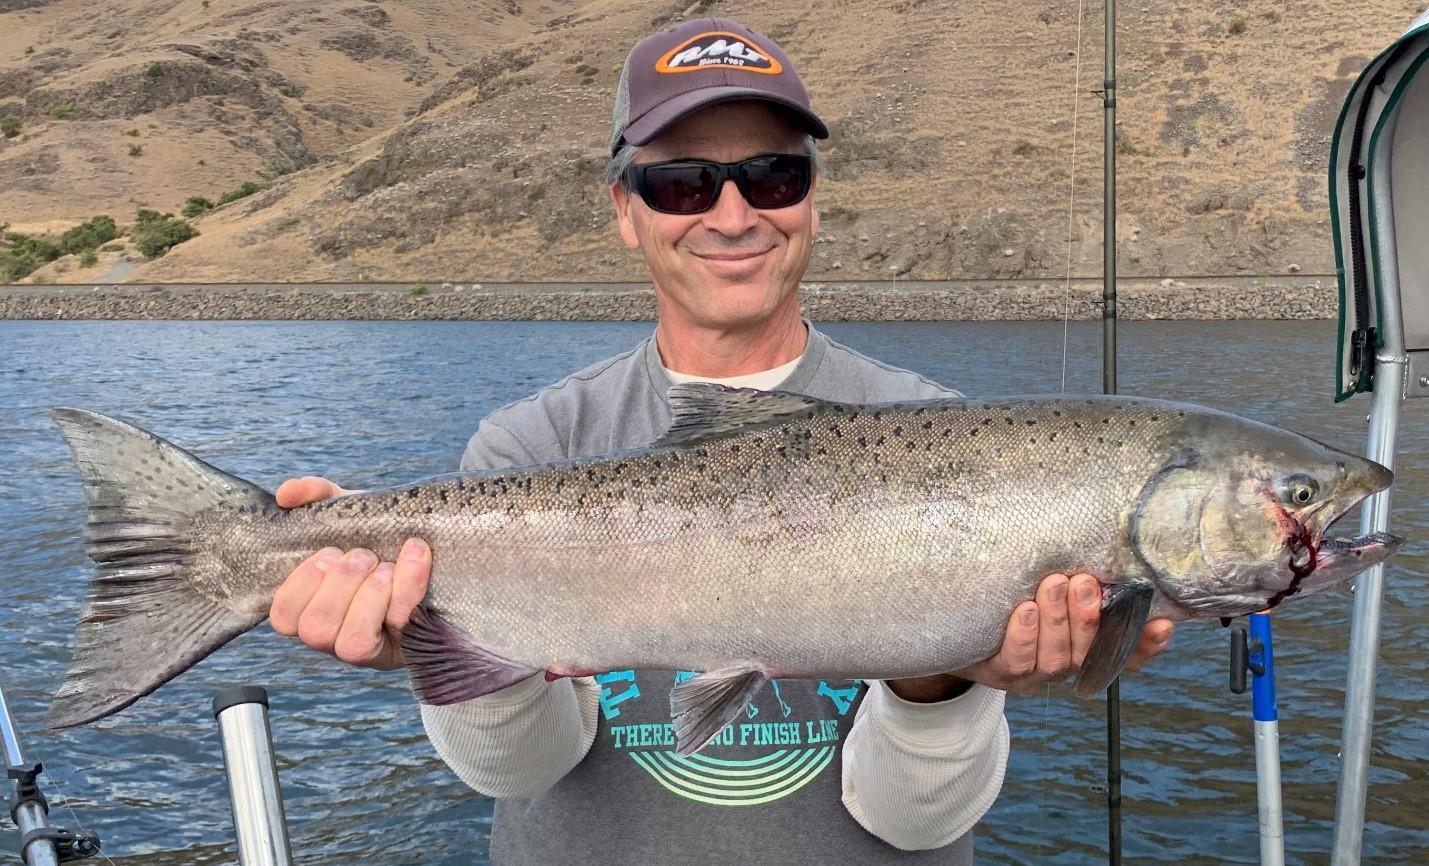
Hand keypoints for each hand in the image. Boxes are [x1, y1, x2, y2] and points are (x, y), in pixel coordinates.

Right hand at [268, 476, 431, 670]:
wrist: (436, 541)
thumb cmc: (378, 535)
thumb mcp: (347, 511)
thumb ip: (316, 495)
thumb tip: (286, 493)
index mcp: (310, 608)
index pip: (283, 617)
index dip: (302, 584)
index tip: (328, 553)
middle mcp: (335, 636)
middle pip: (315, 629)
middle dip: (340, 584)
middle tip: (363, 556)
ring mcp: (371, 648)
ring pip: (353, 642)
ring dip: (369, 593)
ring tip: (384, 565)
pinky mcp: (408, 645)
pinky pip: (400, 625)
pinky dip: (406, 586)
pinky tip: (414, 557)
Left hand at [953, 573, 1173, 694]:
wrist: (961, 621)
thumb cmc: (1019, 593)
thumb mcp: (1054, 583)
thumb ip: (1083, 575)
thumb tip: (1114, 543)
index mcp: (1088, 648)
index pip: (1127, 653)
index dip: (1146, 643)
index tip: (1161, 621)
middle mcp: (1066, 665)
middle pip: (1089, 653)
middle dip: (1089, 617)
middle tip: (1085, 582)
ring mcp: (1034, 673)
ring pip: (1056, 659)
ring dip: (1057, 620)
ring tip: (1054, 583)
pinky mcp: (1000, 673)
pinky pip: (1016, 660)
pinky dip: (1023, 635)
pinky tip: (1024, 609)